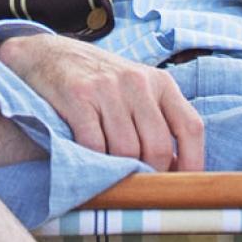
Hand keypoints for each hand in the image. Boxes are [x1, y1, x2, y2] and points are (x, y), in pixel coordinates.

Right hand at [0, 33, 204, 171]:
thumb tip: (178, 170)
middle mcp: (138, 82)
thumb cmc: (99, 82)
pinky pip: (94, 145)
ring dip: (119, 171)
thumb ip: (158, 121)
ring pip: (126, 151)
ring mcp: (107, 88)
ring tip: (110, 173)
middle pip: (158, 147)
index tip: (182, 186)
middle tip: (137, 185)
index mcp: (160, 82)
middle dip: (150, 174)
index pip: (191, 127)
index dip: (193, 163)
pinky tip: (89, 160)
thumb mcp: (136, 90)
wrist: (48, 55)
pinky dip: (94, 161)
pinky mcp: (77, 96)